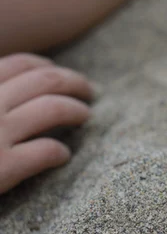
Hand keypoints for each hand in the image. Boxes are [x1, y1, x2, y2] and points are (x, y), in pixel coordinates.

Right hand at [0, 54, 92, 193]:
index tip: (60, 72)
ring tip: (86, 116)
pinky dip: (59, 152)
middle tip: (90, 90)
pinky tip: (62, 157)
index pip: (20, 65)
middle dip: (76, 82)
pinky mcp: (1, 169)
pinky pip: (45, 151)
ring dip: (78, 109)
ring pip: (54, 109)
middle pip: (47, 81)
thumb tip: (4, 86)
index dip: (48, 67)